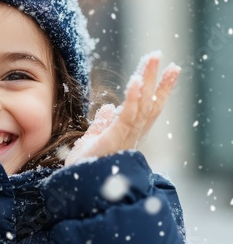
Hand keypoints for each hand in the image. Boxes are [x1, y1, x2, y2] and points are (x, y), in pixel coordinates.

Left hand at [64, 53, 180, 165]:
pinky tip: (135, 82)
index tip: (166, 70)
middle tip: (159, 56)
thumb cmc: (84, 168)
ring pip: (142, 107)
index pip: (146, 108)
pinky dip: (132, 99)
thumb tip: (107, 108)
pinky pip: (127, 118)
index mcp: (127, 134)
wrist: (77, 186)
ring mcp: (125, 139)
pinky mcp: (114, 141)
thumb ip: (101, 125)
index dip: (157, 89)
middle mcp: (131, 136)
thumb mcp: (91, 141)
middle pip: (149, 104)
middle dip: (156, 80)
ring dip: (147, 81)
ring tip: (152, 60)